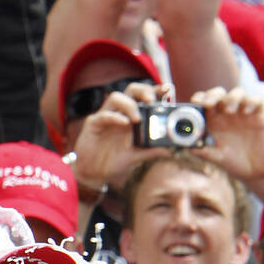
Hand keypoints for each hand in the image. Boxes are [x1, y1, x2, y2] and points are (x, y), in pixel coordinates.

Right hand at [71, 80, 171, 196]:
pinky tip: (124, 123)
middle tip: (151, 100)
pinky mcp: (93, 124)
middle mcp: (120, 113)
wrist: (93, 173)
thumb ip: (151, 151)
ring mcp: (106, 116)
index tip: (168, 89)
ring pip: (116, 97)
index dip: (155, 90)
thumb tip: (170, 150)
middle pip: (131, 90)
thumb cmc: (114, 161)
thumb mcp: (135, 157)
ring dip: (129, 105)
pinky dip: (115, 117)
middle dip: (143, 91)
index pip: (144, 97)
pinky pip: (104, 115)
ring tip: (137, 118)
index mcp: (132, 117)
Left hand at [188, 87, 263, 197]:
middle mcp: (227, 113)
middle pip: (219, 94)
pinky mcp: (259, 115)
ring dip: (232, 98)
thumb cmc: (233, 162)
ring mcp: (243, 112)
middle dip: (213, 95)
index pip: (204, 102)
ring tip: (229, 111)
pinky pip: (256, 101)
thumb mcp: (217, 158)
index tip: (195, 102)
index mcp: (214, 121)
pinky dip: (251, 102)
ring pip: (238, 93)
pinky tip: (247, 112)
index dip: (199, 98)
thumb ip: (204, 152)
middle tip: (208, 104)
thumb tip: (189, 147)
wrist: (254, 171)